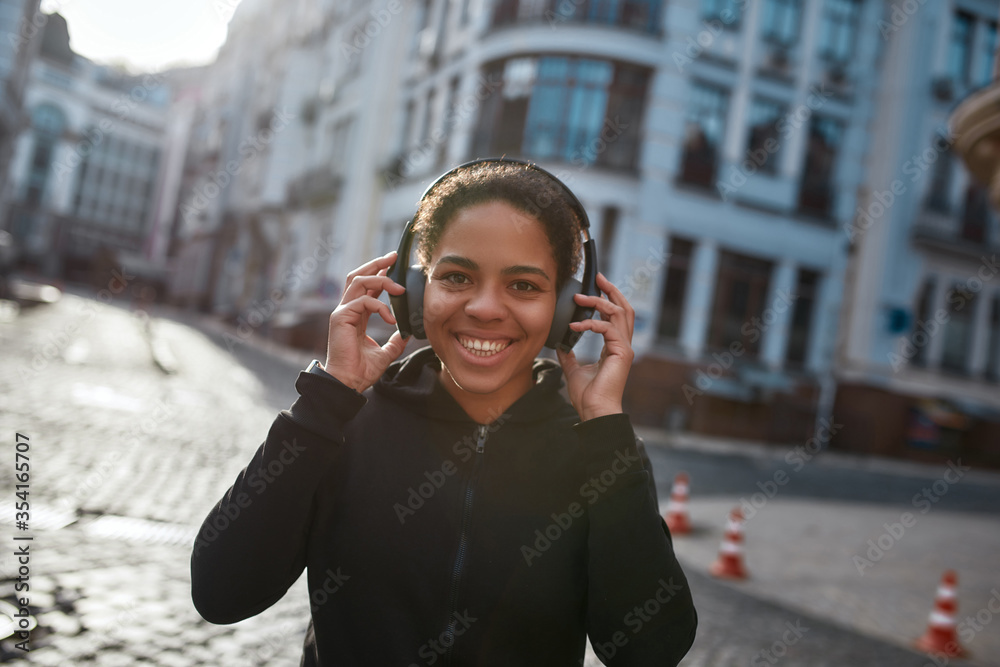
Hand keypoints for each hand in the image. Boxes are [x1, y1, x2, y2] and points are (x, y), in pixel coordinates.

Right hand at [323, 251, 408, 392]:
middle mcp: (347, 310)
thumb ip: (395, 342)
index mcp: (356, 315)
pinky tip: (391, 319)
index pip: (367, 286)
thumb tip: (408, 333)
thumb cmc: (361, 370)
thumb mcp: (385, 354)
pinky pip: (363, 301)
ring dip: (381, 280)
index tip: (394, 263)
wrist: (348, 383)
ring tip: (399, 288)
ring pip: (358, 281)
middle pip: (358, 275)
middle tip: (394, 257)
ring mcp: (342, 312)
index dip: (380, 272)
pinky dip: (380, 306)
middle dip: (377, 263)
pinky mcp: (341, 318)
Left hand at [556, 273, 634, 420]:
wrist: (594, 411)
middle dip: (611, 290)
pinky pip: (608, 328)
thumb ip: (569, 355)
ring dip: (599, 302)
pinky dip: (590, 324)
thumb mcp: (574, 370)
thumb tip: (561, 344)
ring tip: (580, 298)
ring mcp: (624, 348)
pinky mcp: (622, 353)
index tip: (596, 287)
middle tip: (598, 278)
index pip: (616, 316)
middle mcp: (623, 345)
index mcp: (614, 347)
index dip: (608, 299)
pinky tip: (574, 327)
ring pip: (619, 313)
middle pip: (624, 308)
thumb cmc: (587, 396)